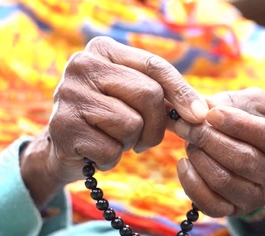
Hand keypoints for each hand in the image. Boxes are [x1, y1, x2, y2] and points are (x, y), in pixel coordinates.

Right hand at [20, 37, 208, 207]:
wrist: (66, 147)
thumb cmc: (108, 120)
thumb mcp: (133, 97)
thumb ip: (163, 95)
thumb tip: (201, 112)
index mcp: (103, 50)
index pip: (154, 66)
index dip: (182, 92)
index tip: (199, 115)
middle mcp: (82, 65)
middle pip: (148, 94)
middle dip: (155, 125)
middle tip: (143, 138)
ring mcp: (69, 94)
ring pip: (131, 124)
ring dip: (130, 142)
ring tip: (113, 139)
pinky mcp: (63, 127)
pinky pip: (112, 149)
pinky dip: (111, 158)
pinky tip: (96, 151)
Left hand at [172, 88, 264, 216]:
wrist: (248, 150)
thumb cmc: (251, 120)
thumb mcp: (250, 102)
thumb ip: (231, 101)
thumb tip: (204, 108)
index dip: (240, 125)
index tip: (213, 114)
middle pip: (244, 160)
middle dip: (210, 139)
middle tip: (188, 124)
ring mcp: (261, 197)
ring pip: (224, 181)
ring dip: (199, 158)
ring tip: (188, 140)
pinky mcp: (237, 211)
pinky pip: (210, 204)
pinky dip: (191, 182)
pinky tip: (185, 163)